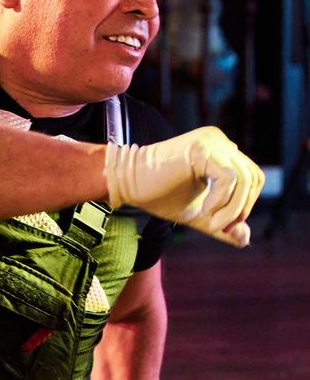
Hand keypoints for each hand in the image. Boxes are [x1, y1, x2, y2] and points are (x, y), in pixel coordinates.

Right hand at [104, 127, 263, 246]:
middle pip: (253, 178)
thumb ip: (222, 225)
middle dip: (241, 209)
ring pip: (243, 179)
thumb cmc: (158, 196)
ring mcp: (211, 142)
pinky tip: (204, 211)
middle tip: (219, 228)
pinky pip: (227, 178)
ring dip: (231, 209)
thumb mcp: (197, 214)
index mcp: (221, 151)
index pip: (252, 177)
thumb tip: (246, 238)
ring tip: (211, 223)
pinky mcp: (201, 149)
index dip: (244, 205)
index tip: (223, 225)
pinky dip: (220, 201)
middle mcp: (219, 141)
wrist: (126, 183)